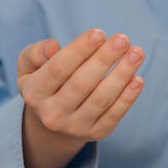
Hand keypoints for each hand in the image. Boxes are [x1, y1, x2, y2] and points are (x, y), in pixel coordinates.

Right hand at [18, 28, 144, 167]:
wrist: (52, 121)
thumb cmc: (45, 82)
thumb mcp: (29, 67)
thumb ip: (35, 53)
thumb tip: (53, 46)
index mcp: (34, 94)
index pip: (57, 69)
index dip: (79, 50)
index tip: (99, 33)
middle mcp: (52, 115)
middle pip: (81, 84)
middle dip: (104, 59)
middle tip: (123, 39)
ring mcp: (74, 127)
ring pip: (101, 99)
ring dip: (122, 75)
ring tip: (137, 53)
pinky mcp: (96, 134)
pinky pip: (114, 115)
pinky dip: (128, 97)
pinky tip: (138, 78)